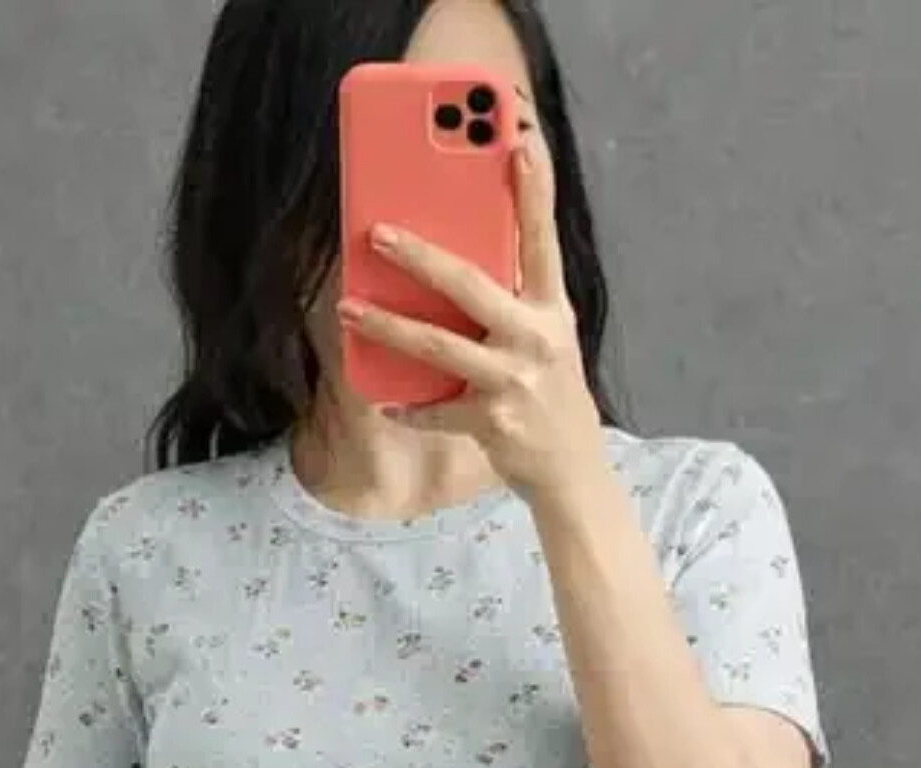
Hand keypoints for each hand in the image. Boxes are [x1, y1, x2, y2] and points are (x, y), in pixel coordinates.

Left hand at [337, 96, 607, 501]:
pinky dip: (409, 409)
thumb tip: (450, 268)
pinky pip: (435, 410)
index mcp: (551, 309)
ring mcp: (513, 381)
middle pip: (469, 285)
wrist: (572, 470)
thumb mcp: (546, 339)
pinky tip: (387, 403)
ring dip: (387, 326)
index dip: (535, 192)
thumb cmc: (550, 393)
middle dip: (419, 256)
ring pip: (438, 345)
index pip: (542, 240)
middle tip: (376, 233)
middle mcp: (535, 338)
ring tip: (348, 309)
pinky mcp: (493, 422)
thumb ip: (512, 304)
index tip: (520, 144)